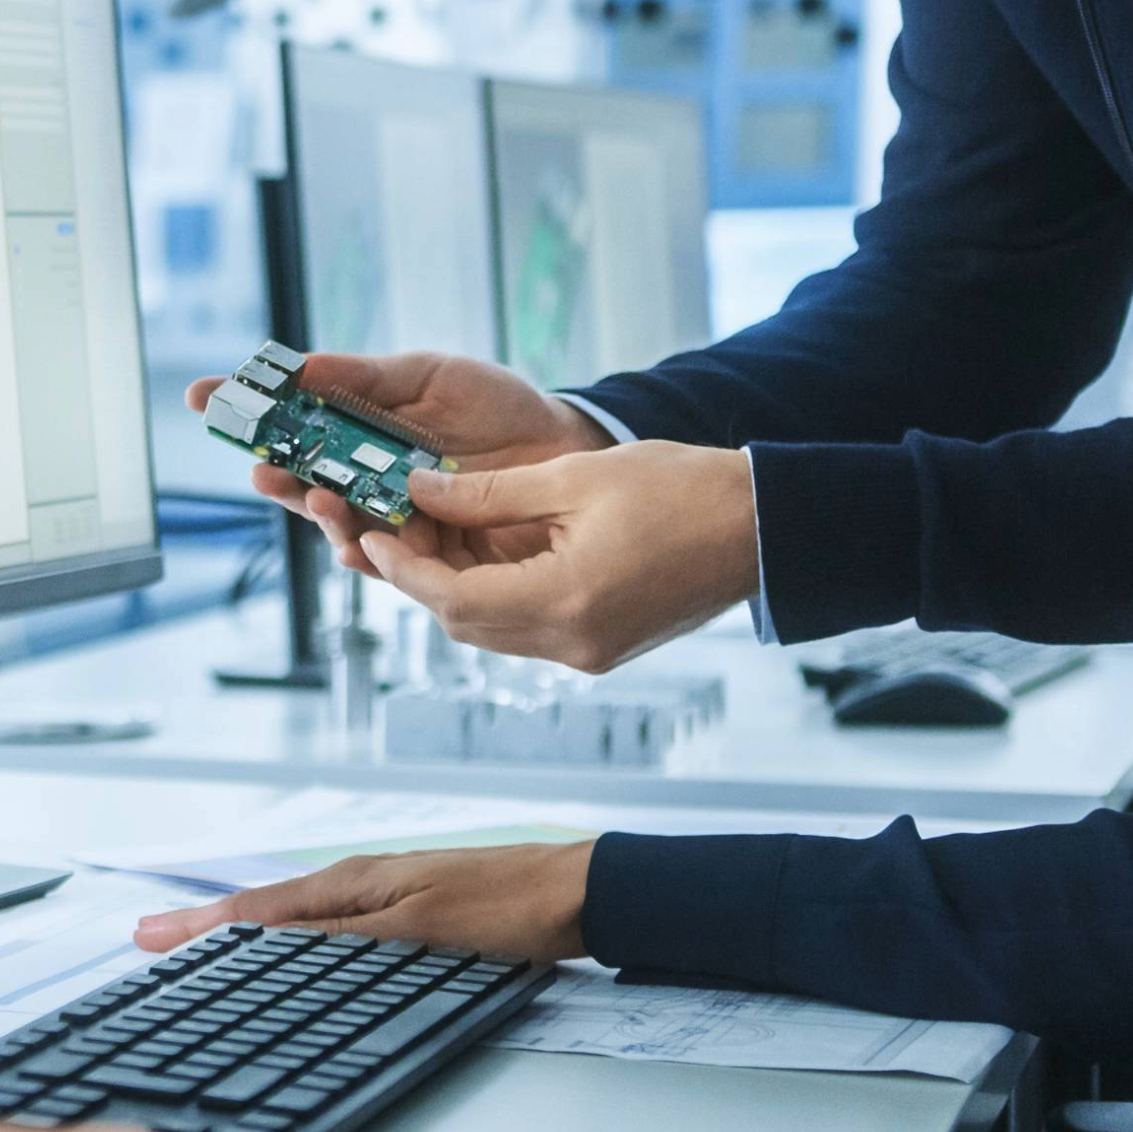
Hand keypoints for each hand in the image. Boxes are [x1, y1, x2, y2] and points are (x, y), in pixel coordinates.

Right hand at [134, 840, 593, 962]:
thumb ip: (344, 939)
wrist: (579, 896)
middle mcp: (362, 885)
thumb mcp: (418, 930)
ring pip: (295, 920)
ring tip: (197, 949)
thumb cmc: (508, 907)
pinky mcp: (408, 917)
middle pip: (267, 911)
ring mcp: (384, 899)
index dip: (200, 927)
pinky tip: (285, 957)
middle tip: (150, 942)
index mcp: (355, 883)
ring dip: (244, 934)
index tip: (145, 936)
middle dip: (208, 927)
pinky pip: (328, 930)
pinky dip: (289, 939)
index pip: (259, 910)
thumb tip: (270, 945)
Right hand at [186, 352, 610, 573]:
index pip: (291, 420)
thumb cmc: (500, 409)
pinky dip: (368, 554)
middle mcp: (367, 478)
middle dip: (277, 475)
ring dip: (321, 516)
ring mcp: (394, 520)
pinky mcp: (427, 559)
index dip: (247, 410)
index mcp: (360, 429)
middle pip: (303, 481)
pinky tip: (361, 541)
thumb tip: (304, 366)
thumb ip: (367, 379)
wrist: (567, 449)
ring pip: (339, 527)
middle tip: (263, 468)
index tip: (203, 395)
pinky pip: (385, 564)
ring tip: (320, 498)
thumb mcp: (432, 377)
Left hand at [362, 441, 760, 673]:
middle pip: (465, 623)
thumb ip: (488, 493)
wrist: (761, 527)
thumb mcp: (573, 478)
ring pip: (493, 630)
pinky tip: (486, 554)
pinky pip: (527, 629)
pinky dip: (496, 596)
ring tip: (432, 534)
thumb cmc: (680, 490)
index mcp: (563, 602)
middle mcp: (572, 644)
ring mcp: (590, 653)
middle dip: (421, 579)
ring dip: (456, 589)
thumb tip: (419, 492)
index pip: (452, 599)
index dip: (403, 567)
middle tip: (391, 527)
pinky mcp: (603, 648)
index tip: (371, 532)